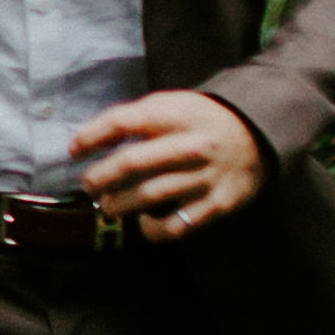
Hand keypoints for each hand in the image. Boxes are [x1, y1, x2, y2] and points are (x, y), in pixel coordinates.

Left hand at [67, 87, 263, 236]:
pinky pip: (177, 225)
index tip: (74, 150)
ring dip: (120, 204)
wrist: (260, 133)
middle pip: (132, 162)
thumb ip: (138, 119)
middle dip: (100, 177)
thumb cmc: (203, 121)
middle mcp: (192, 144)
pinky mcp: (218, 203)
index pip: (124, 121)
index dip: (92, 136)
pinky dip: (153, 230)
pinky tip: (143, 225)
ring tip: (107, 206)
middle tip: (88, 185)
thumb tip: (90, 140)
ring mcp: (207, 176)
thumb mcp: (174, 105)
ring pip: (150, 195)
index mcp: (178, 114)